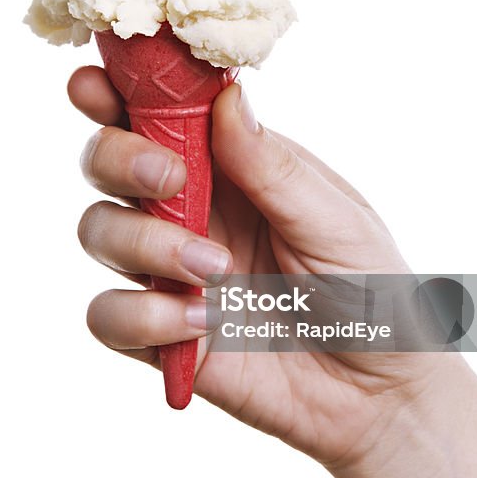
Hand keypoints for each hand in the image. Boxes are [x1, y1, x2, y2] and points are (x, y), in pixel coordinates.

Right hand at [70, 66, 445, 471]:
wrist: (382, 394)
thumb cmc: (374, 291)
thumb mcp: (336, 220)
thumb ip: (271, 165)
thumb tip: (226, 97)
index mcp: (232, 167)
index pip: (159, 114)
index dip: (115, 90)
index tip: (94, 83)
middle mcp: (191, 210)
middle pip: (106, 162)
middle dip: (117, 158)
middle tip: (170, 179)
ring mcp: (171, 271)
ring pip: (98, 232)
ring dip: (143, 244)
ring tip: (216, 271)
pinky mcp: (162, 334)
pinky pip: (108, 315)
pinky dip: (143, 316)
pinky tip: (204, 326)